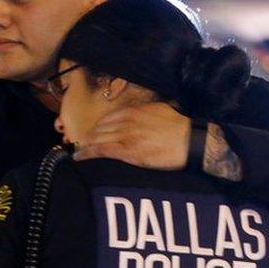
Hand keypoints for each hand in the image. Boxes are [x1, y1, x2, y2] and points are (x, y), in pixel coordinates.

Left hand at [73, 102, 189, 169]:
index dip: (98, 126)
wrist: (189, 141)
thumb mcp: (160, 111)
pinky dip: (87, 153)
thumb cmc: (180, 128)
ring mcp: (125, 135)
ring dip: (85, 144)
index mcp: (135, 110)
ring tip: (78, 150)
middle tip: (82, 143)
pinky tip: (79, 157)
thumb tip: (140, 116)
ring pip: (97, 138)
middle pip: (100, 128)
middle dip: (89, 135)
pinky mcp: (127, 150)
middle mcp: (126, 121)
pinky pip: (101, 150)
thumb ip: (145, 112)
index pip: (108, 117)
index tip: (93, 132)